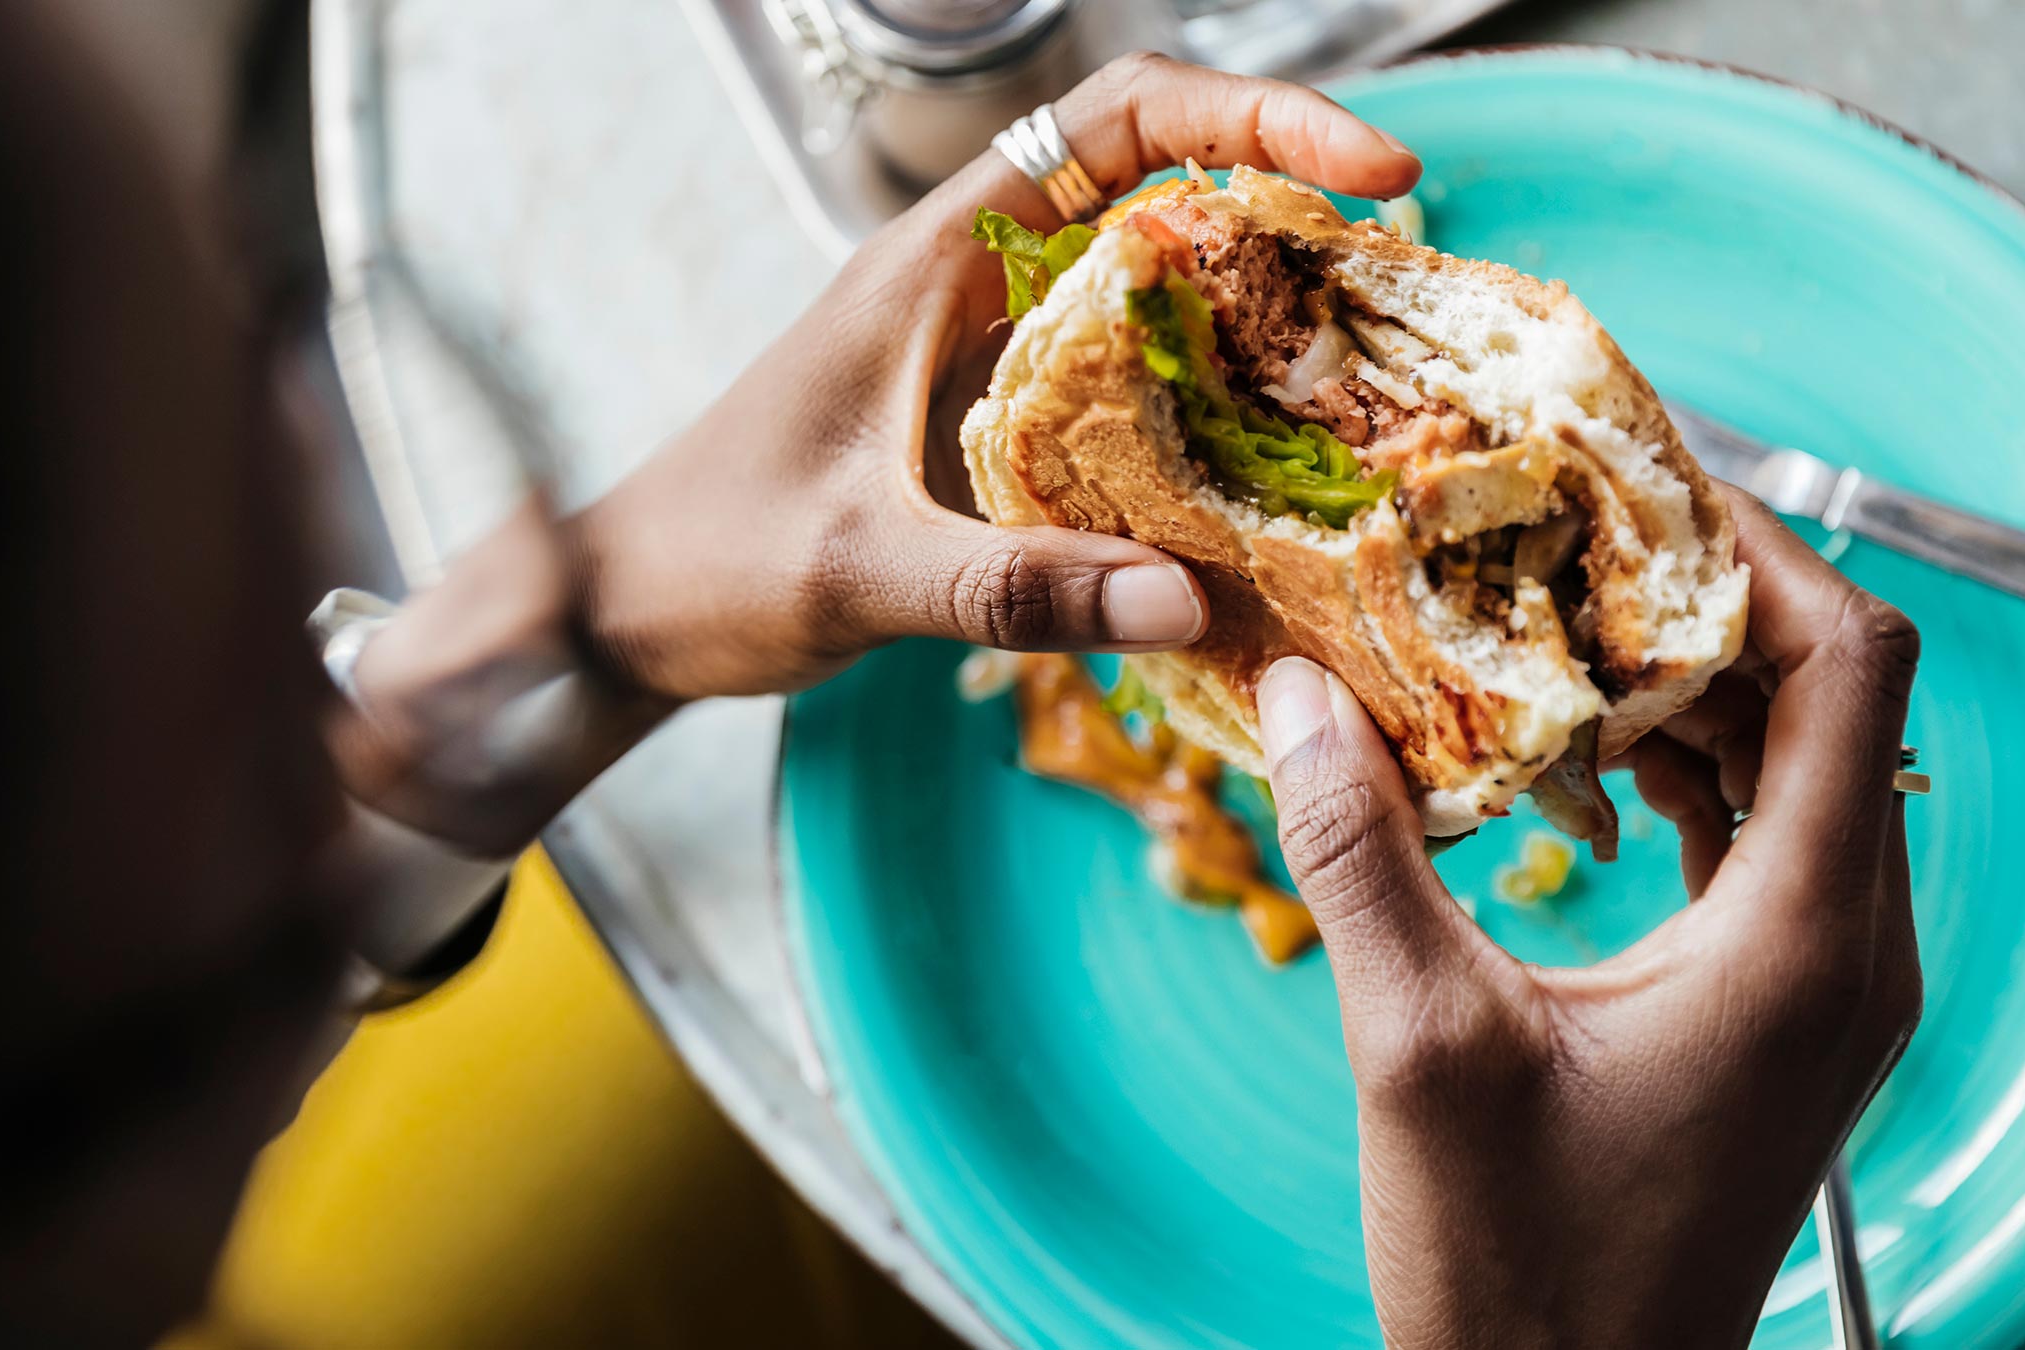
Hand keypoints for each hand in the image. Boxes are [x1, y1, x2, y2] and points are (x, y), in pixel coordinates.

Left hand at [337, 55, 1421, 849]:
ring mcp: (995, 350)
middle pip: (1163, 184)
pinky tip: (1272, 474)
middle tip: (1399, 284)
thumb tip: (1186, 602)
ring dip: (1261, 311)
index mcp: (937, 257)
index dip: (1254, 116)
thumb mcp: (854, 569)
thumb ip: (1009, 589)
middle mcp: (978, 282)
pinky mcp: (1002, 422)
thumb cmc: (710, 560)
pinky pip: (1134, 383)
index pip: (1118, 119)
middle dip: (1289, 208)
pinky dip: (1212, 405)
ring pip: (1159, 285)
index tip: (1369, 172)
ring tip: (1369, 374)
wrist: (624, 610)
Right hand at [1255, 487, 1921, 1348]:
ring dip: (1688, 681)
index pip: (1848, 668)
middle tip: (1570, 527)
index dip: (1759, 546)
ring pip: (1797, 763)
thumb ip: (1359, 854)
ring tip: (1557, 620)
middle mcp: (1849, 949)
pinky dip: (1685, 768)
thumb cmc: (1524, 1276)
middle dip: (1703, 594)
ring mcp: (1824, 985)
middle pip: (1829, 697)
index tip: (1643, 476)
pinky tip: (1577, 756)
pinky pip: (1765, 838)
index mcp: (1801, 940)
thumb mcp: (1420, 1050)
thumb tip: (1299, 692)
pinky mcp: (1779, 1013)